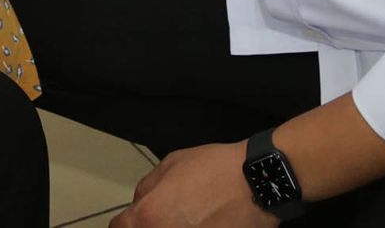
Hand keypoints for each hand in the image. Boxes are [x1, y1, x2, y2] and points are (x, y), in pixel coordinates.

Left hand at [112, 144, 273, 227]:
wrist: (258, 184)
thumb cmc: (215, 169)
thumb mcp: (172, 164)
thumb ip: (148, 186)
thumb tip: (140, 202)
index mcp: (148, 216)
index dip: (127, 223)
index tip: (135, 221)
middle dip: (149, 227)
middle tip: (165, 218)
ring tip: (189, 219)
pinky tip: (205, 224)